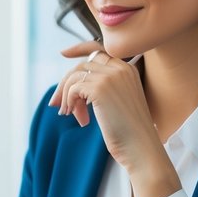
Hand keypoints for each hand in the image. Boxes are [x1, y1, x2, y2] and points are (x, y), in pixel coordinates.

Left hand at [47, 42, 157, 168]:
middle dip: (65, 83)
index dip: (79, 49)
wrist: (140, 147)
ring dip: (67, 96)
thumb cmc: (129, 131)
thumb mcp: (118, 102)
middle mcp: (120, 68)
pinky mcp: (100, 89)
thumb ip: (102, 87)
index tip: (63, 53)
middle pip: (82, 65)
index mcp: (127, 69)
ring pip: (75, 76)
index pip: (99, 50)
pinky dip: (70, 103)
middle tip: (57, 104)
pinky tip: (80, 119)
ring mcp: (110, 77)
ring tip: (69, 114)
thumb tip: (71, 84)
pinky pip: (73, 89)